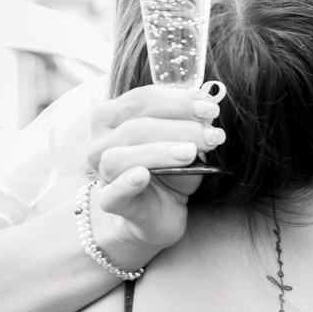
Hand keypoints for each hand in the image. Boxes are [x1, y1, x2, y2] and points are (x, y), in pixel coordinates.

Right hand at [84, 85, 225, 259]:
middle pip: (134, 126)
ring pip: (119, 156)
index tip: (210, 107)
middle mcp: (100, 142)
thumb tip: (207, 109)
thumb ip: (189, 124)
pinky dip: (126, 183)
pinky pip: (112, 193)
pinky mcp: (110, 202)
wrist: (161, 212)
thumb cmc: (169, 170)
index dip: (177, 101)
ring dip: (158, 151)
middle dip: (178, 126)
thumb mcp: (183, 142)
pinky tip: (143, 175)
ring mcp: (102, 173)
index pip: (141, 100)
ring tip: (191, 153)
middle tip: (212, 134)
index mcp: (112, 117)